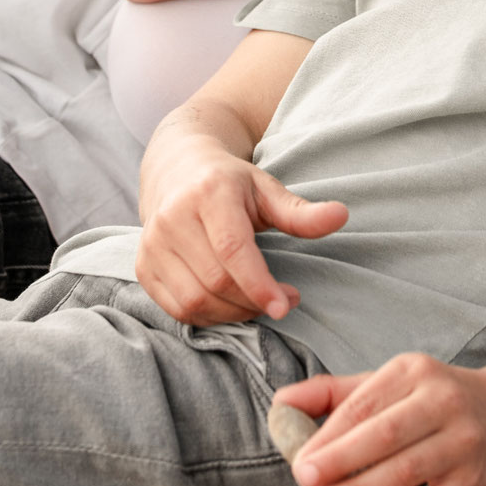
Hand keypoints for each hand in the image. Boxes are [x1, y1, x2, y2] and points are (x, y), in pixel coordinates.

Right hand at [136, 135, 346, 324]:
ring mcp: (152, 243)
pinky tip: (229, 304)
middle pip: (216, 281)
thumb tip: (342, 215)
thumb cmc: (230, 183)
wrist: (175, 169)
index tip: (286, 304)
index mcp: (208, 192)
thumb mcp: (267, 189)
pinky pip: (177, 308)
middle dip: (254, 301)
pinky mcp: (143, 266)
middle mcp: (172, 217)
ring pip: (195, 301)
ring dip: (233, 313)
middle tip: (283, 300)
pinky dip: (208, 316)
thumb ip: (301, 211)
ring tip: (257, 301)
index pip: (233, 249)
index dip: (259, 284)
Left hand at [274, 355, 485, 485]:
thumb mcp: (391, 383)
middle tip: (305, 479)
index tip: (299, 457)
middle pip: (384, 433)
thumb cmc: (433, 400)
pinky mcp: (474, 483)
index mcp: (413, 371)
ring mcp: (462, 443)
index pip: (363, 404)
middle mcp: (442, 402)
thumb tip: (279, 404)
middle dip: (342, 458)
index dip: (329, 432)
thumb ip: (334, 394)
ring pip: (408, 470)